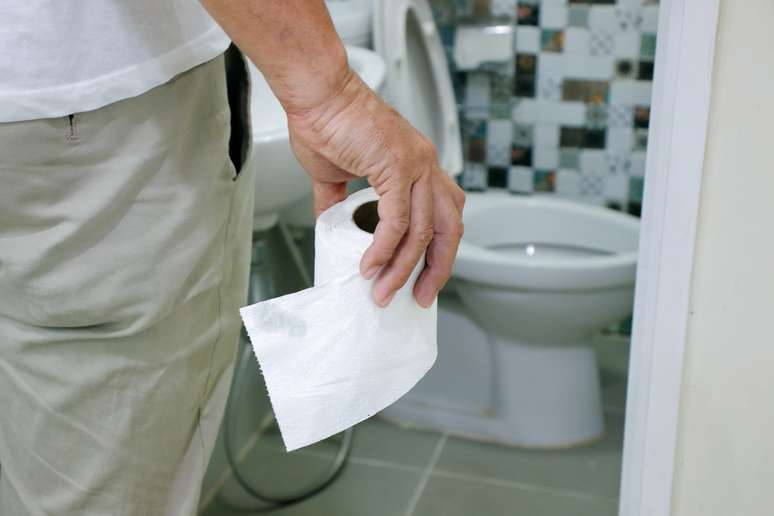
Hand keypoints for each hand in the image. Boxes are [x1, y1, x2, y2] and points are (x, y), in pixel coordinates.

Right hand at [286, 69, 464, 307]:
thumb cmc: (326, 122)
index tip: (422, 276)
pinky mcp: (396, 166)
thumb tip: (332, 226)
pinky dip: (384, 249)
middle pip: (450, 227)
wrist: (315, 94)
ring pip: (424, 231)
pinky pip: (396, 221)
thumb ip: (340, 203)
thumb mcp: (336, 175)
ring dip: (404, 268)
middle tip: (420, 296)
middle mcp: (426, 164)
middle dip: (439, 267)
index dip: (438, 249)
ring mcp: (415, 164)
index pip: (445, 214)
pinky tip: (371, 266)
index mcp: (419, 164)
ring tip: (384, 291)